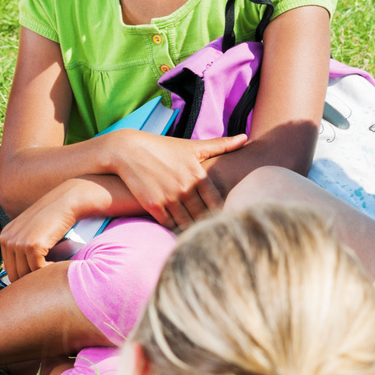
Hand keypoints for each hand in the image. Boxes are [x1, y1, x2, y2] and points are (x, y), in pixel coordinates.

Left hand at [0, 183, 82, 281]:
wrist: (67, 202)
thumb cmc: (53, 216)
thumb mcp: (30, 231)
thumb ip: (20, 248)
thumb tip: (9, 269)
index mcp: (5, 236)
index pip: (9, 268)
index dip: (25, 275)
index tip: (39, 274)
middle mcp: (8, 239)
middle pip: (16, 274)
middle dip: (32, 278)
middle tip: (48, 273)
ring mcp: (18, 242)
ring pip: (27, 274)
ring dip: (42, 274)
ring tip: (54, 267)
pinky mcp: (32, 245)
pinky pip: (38, 269)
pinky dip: (49, 270)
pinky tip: (57, 263)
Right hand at [108, 130, 245, 228]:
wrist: (129, 151)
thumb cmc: (164, 148)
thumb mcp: (192, 146)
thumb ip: (221, 145)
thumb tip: (245, 138)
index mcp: (198, 176)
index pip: (217, 203)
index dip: (222, 214)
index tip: (226, 221)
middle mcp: (185, 188)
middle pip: (204, 216)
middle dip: (210, 225)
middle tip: (217, 235)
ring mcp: (169, 198)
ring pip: (188, 223)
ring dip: (193, 230)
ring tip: (201, 236)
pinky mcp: (153, 206)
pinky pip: (170, 224)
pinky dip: (175, 228)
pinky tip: (180, 230)